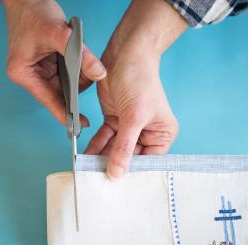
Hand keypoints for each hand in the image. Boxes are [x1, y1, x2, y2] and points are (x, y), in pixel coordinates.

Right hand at [3, 0, 106, 125]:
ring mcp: (39, 70)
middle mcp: (30, 75)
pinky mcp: (47, 63)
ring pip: (66, 82)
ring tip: (77, 52)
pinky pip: (67, 71)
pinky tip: (76, 51)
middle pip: (60, 92)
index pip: (49, 100)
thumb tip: (99, 74)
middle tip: (89, 70)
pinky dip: (75, 64)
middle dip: (76, 83)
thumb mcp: (59, 33)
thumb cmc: (34, 12)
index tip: (80, 126)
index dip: (66, 114)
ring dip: (77, 72)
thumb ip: (81, 55)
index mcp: (24, 74)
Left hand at [84, 0, 186, 178]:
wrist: (125, 54)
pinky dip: (95, 146)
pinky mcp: (115, 120)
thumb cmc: (140, 80)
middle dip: (114, 166)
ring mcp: (130, 127)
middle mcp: (147, 133)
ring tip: (88, 171)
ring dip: (101, 158)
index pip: (148, 161)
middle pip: (129, 157)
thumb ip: (124, 147)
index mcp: (162, 134)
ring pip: (114, 149)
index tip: (117, 187)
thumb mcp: (134, 117)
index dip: (133, 173)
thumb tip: (117, 174)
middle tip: (97, 181)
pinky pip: (104, 139)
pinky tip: (85, 156)